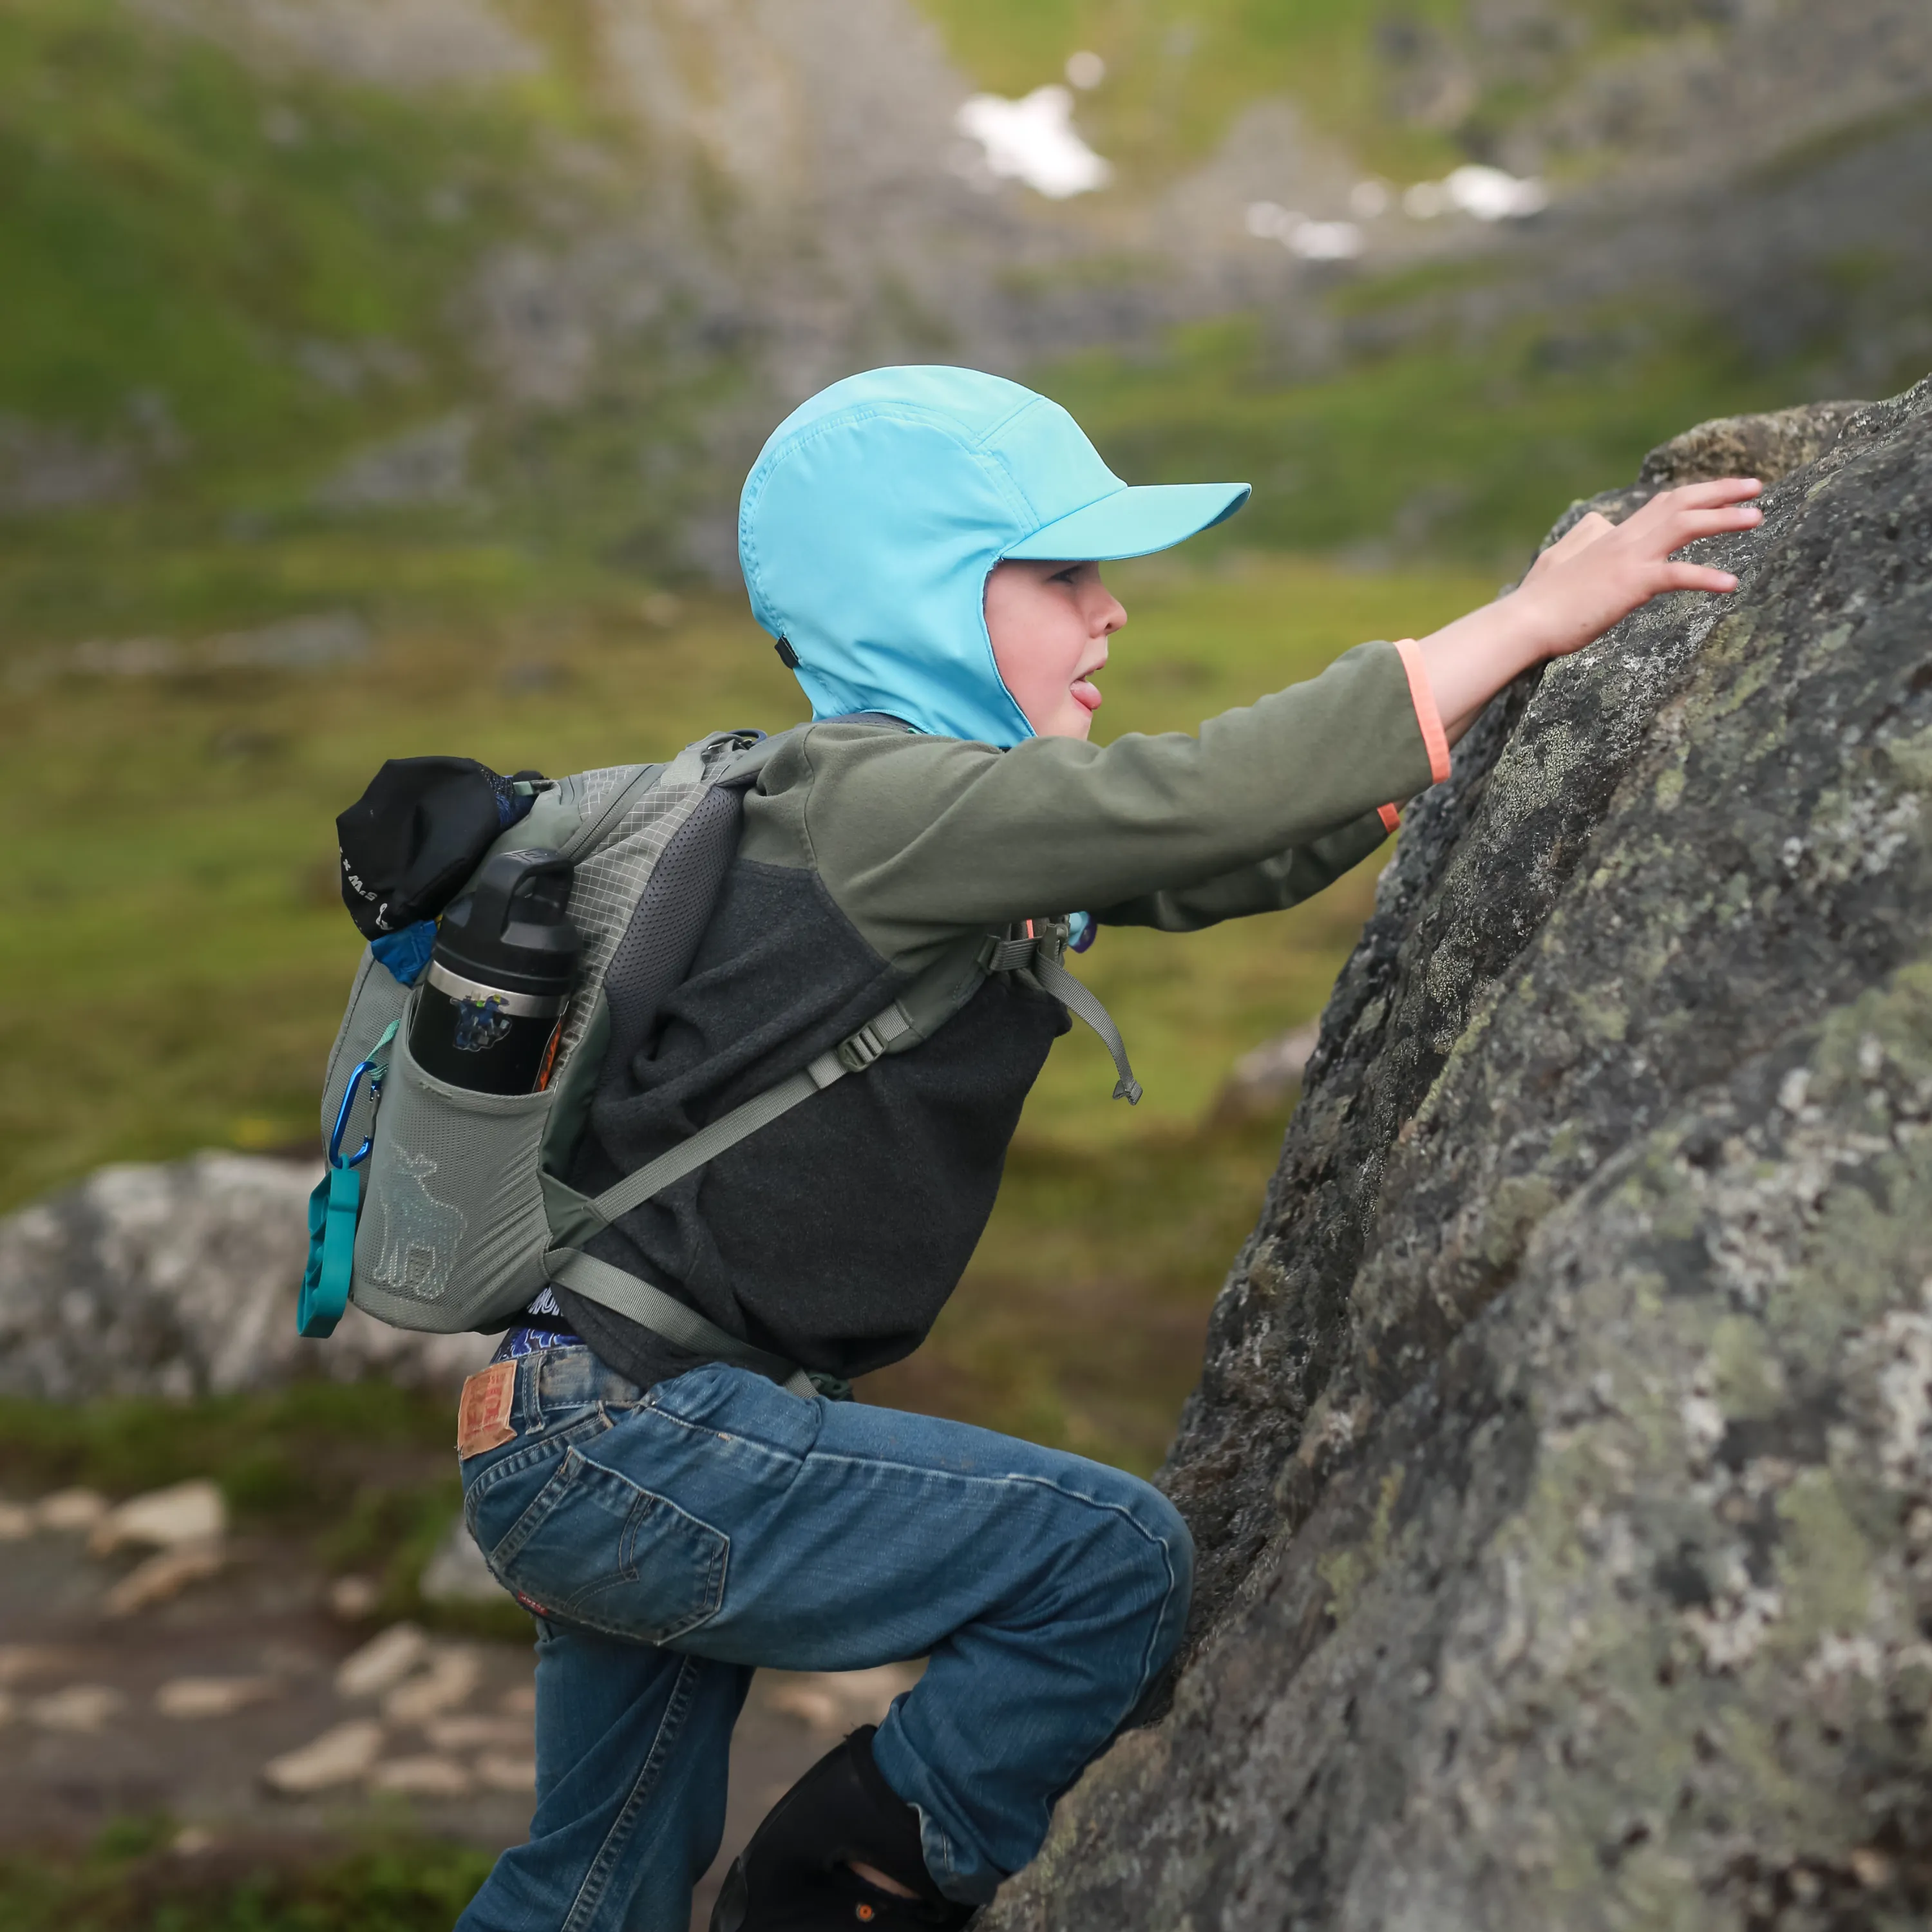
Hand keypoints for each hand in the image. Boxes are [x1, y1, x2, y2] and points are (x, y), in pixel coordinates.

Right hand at [1514, 477, 1761, 659]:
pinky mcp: (1630, 584)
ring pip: (1685, 525)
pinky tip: (1731, 583)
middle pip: (1680, 502)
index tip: (1723, 491)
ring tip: (1756, 517)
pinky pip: (1677, 574)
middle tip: (1755, 487)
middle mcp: (1623, 539)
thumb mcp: (1558, 559)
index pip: (1660, 505)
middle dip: (1720, 491)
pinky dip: (1707, 576)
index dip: (1695, 494)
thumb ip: (1583, 538)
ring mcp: (1628, 559)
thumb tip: (1600, 523)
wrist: (1523, 621)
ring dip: (1724, 518)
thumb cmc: (1537, 600)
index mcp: (1610, 536)